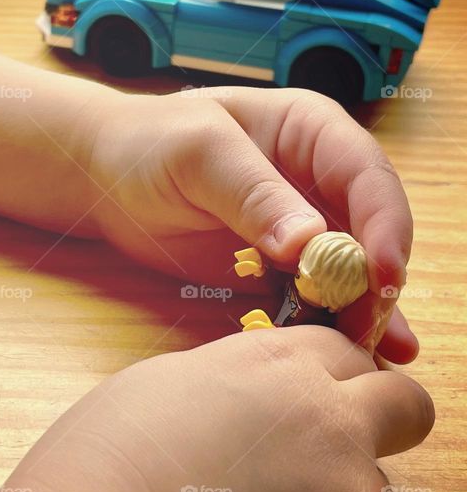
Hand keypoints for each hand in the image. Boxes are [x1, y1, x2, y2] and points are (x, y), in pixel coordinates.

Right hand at [0, 326, 433, 491]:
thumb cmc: (109, 456)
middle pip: (406, 406)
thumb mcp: (168, 381)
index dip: (335, 380)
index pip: (348, 354)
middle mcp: (330, 418)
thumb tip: (254, 396)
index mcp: (277, 364)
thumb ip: (233, 379)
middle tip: (330, 459)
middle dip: (384, 423)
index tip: (317, 405)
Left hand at [85, 87, 414, 360]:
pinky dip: (324, 327)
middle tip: (374, 330)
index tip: (383, 274)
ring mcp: (300, 229)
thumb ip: (253, 193)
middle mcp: (318, 181)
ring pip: (348, 273)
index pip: (368, 177)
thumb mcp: (198, 154)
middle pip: (369, 233)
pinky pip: (311, 300)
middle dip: (376, 282)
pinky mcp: (276, 269)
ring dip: (361, 313)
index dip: (386, 225)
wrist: (105, 179)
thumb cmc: (149, 144)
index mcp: (312, 133)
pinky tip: (342, 358)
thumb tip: (310, 242)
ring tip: (370, 356)